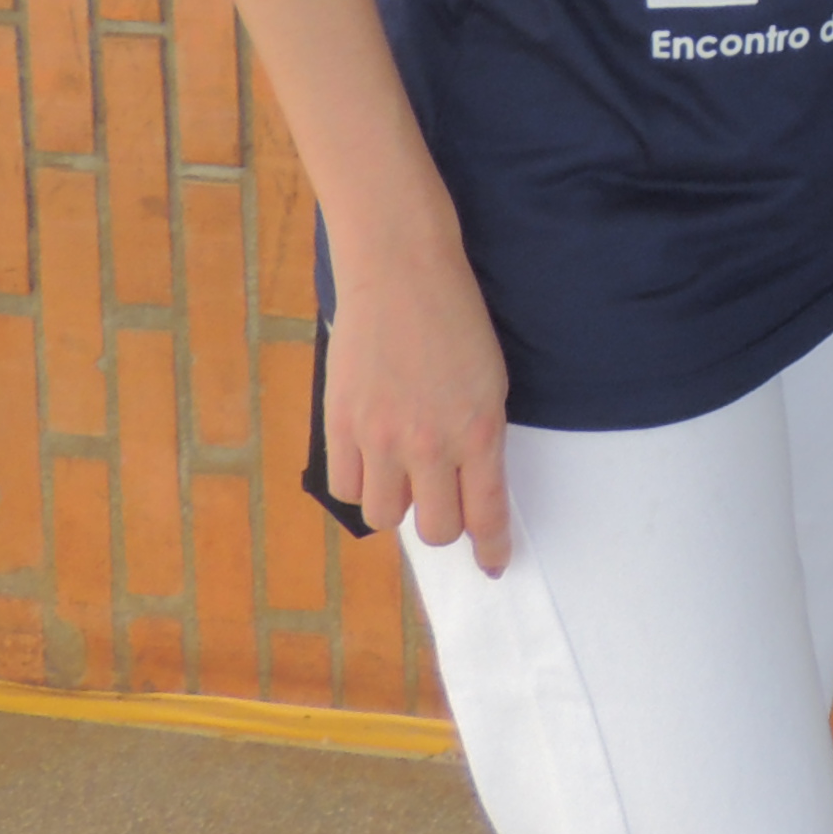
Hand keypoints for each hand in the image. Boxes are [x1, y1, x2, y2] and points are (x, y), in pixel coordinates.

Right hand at [324, 234, 513, 572]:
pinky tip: (369, 455)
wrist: (400, 269)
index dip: (490, 547)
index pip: (486, 513)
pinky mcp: (340, 423)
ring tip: (401, 470)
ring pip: (384, 515)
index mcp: (480, 429)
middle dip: (443, 522)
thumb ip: (478, 438)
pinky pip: (344, 486)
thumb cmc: (454, 318)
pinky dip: (359, 481)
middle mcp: (431, 442)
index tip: (492, 564)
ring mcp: (380, 436)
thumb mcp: (489, 380)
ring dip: (397, 503)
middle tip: (441, 499)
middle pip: (435, 528)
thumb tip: (465, 488)